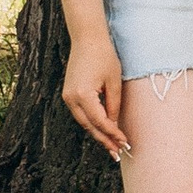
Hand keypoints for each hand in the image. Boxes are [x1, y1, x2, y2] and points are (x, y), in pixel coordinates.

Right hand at [61, 23, 130, 160]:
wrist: (87, 38)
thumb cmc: (104, 56)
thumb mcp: (114, 81)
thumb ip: (114, 104)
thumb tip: (114, 125)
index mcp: (83, 95)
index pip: (100, 122)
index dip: (113, 134)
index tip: (124, 143)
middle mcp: (71, 98)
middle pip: (89, 126)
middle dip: (104, 140)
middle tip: (117, 153)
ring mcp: (68, 96)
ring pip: (84, 122)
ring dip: (97, 133)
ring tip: (111, 145)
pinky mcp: (69, 93)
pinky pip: (81, 113)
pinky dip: (91, 122)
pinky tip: (102, 129)